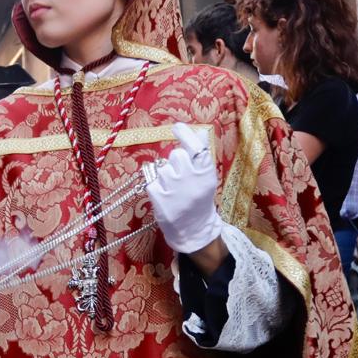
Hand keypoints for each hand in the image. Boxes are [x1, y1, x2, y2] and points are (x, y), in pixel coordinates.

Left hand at [146, 123, 222, 253]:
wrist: (194, 230)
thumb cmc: (198, 198)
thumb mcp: (205, 178)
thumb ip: (201, 156)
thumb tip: (200, 130)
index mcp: (206, 175)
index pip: (197, 148)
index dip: (185, 135)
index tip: (176, 127)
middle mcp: (193, 182)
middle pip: (176, 155)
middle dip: (174, 161)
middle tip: (179, 174)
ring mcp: (176, 192)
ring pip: (161, 169)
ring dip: (164, 176)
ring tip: (173, 189)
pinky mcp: (161, 202)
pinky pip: (151, 183)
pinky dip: (155, 188)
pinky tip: (165, 197)